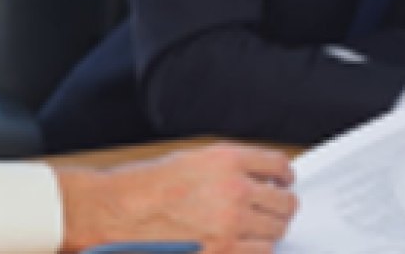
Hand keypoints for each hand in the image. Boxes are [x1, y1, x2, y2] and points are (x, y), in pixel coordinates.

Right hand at [55, 143, 296, 252]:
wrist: (120, 212)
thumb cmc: (148, 185)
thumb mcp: (195, 160)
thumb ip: (231, 167)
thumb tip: (258, 178)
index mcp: (228, 160)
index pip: (278, 165)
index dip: (285, 175)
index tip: (284, 181)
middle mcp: (234, 190)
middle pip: (284, 201)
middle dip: (280, 204)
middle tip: (273, 206)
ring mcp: (230, 225)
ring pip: (276, 230)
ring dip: (270, 228)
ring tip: (257, 226)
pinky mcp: (223, 253)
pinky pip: (261, 253)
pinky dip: (256, 249)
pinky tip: (243, 242)